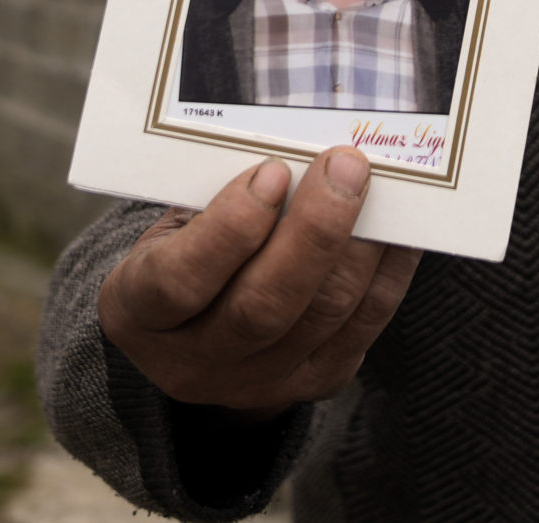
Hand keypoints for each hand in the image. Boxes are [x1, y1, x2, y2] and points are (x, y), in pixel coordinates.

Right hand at [97, 147, 421, 419]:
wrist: (192, 330)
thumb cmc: (184, 249)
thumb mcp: (174, 226)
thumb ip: (220, 200)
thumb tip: (301, 155)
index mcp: (140, 312)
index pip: (180, 280)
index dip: (230, 226)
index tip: (272, 168)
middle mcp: (192, 362)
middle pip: (262, 307)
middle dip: (314, 231)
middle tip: (345, 165)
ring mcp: (255, 384)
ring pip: (320, 318)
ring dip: (360, 246)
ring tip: (376, 186)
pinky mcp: (311, 384)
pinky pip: (361, 329)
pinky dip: (387, 273)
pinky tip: (399, 229)